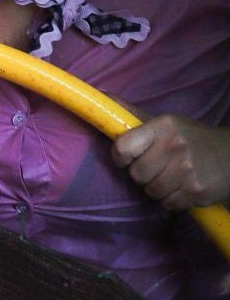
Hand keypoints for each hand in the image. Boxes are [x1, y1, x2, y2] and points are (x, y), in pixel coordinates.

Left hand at [113, 115, 229, 211]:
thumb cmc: (192, 138)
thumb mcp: (165, 123)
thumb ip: (133, 115)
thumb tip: (102, 95)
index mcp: (164, 127)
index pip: (123, 147)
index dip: (121, 157)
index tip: (128, 158)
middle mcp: (176, 146)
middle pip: (136, 174)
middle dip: (144, 175)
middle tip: (159, 168)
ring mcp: (188, 170)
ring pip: (151, 192)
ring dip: (158, 189)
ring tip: (172, 177)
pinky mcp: (198, 191)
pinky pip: (169, 204)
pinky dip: (173, 200)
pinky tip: (183, 187)